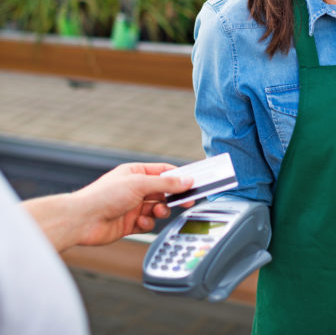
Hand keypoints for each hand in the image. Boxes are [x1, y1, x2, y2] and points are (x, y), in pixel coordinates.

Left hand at [71, 163, 193, 246]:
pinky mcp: (128, 224)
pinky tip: (139, 223)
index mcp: (136, 173)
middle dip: (172, 197)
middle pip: (162, 191)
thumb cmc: (103, 196)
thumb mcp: (139, 184)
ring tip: (156, 213)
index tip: (192, 183)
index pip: (163, 171)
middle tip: (186, 202)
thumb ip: (165, 183)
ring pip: (156, 209)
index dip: (178, 177)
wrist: (81, 220)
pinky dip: (147, 224)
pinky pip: (146, 224)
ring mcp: (132, 206)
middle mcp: (134, 189)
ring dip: (159, 212)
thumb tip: (186, 180)